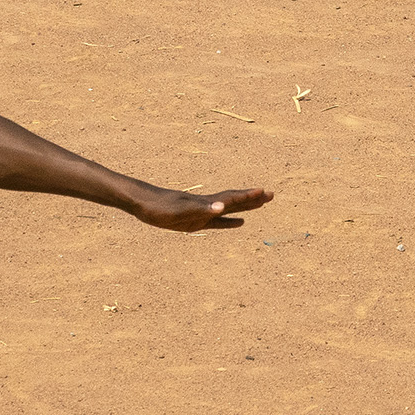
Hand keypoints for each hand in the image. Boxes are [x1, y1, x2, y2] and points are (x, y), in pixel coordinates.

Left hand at [128, 183, 272, 232]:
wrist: (142, 204)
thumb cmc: (159, 207)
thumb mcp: (180, 212)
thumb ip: (202, 210)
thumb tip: (222, 207)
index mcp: (206, 203)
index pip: (232, 199)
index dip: (248, 196)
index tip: (265, 192)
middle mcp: (207, 206)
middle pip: (235, 201)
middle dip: (253, 199)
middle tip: (272, 195)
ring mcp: (202, 213)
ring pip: (230, 210)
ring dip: (245, 208)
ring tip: (261, 204)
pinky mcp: (195, 221)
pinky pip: (218, 222)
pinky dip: (230, 222)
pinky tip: (239, 223)